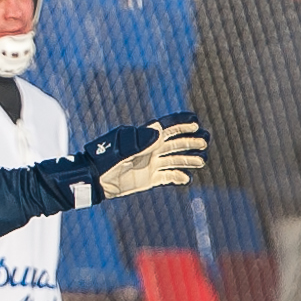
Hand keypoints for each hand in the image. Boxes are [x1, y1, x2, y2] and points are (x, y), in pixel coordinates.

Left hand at [39, 113, 208, 206]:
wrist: (94, 179)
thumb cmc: (104, 158)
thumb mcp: (120, 148)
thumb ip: (139, 141)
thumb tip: (158, 131)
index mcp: (144, 137)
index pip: (167, 126)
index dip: (182, 122)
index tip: (196, 122)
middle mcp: (150, 149)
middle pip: (176, 142)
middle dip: (192, 140)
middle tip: (206, 141)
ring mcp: (151, 163)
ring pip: (175, 159)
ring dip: (189, 158)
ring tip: (203, 160)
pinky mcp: (150, 178)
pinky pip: (168, 177)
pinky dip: (179, 177)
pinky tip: (187, 179)